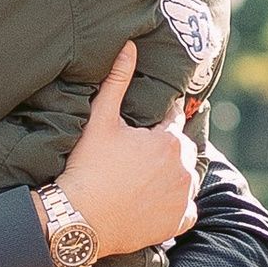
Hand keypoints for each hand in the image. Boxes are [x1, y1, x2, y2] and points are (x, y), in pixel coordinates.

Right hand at [50, 36, 199, 256]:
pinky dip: (176, 206)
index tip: (141, 131)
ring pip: (187, 178)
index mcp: (170, 140)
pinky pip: (187, 209)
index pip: (173, 120)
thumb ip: (117, 81)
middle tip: (140, 156)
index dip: (156, 123)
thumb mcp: (101, 120)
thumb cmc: (88, 167)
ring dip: (174, 175)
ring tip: (146, 178)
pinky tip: (154, 203)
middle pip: (183, 149)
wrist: (80, 218)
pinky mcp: (178, 221)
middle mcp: (184, 167)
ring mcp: (183, 196)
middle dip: (167, 148)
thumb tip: (129, 45)